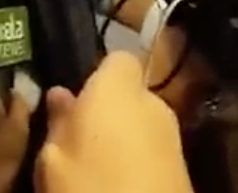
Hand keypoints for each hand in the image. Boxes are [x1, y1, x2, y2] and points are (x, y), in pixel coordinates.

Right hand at [36, 53, 193, 192]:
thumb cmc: (90, 188)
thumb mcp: (53, 158)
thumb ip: (58, 121)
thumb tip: (60, 95)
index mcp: (119, 89)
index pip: (118, 58)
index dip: (97, 75)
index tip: (75, 99)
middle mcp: (153, 104)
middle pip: (129, 95)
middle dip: (107, 111)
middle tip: (77, 138)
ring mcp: (173, 136)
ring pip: (141, 125)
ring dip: (122, 139)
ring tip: (93, 168)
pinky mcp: (183, 167)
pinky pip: (152, 151)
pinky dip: (137, 162)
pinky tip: (117, 184)